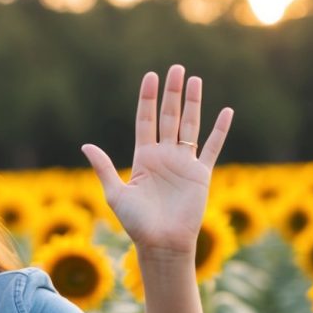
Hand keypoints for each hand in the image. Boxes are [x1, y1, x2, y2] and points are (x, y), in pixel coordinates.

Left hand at [82, 65, 232, 255]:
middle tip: (176, 68)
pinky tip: (226, 112)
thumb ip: (104, 168)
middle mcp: (164, 156)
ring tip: (194, 80)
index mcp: (143, 158)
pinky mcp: (201, 175)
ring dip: (193, 103)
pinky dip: (220, 131)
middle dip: (172, 93)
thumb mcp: (116, 194)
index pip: (146, 120)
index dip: (148, 99)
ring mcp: (184, 164)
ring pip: (190, 126)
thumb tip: (86, 145)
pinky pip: (213, 148)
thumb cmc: (136, 224)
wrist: (161, 244)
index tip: (151, 76)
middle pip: (169, 117)